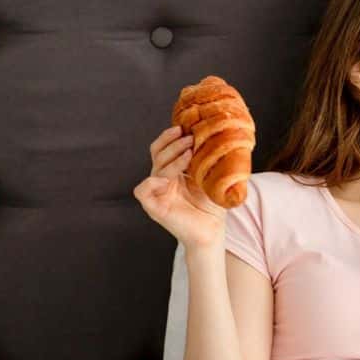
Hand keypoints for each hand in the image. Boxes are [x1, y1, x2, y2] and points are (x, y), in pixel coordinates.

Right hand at [133, 125, 225, 248]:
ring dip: (172, 158)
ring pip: (156, 168)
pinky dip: (151, 182)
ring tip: (189, 153)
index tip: (183, 127)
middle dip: (173, 144)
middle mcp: (162, 180)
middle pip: (158, 154)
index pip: (163, 149)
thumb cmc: (212, 205)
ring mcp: (157, 193)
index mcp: (173, 171)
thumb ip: (208, 160)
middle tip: (189, 138)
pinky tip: (167, 179)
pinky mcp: (154, 207)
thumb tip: (217, 136)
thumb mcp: (211, 177)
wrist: (212, 231)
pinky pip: (142, 190)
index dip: (169, 137)